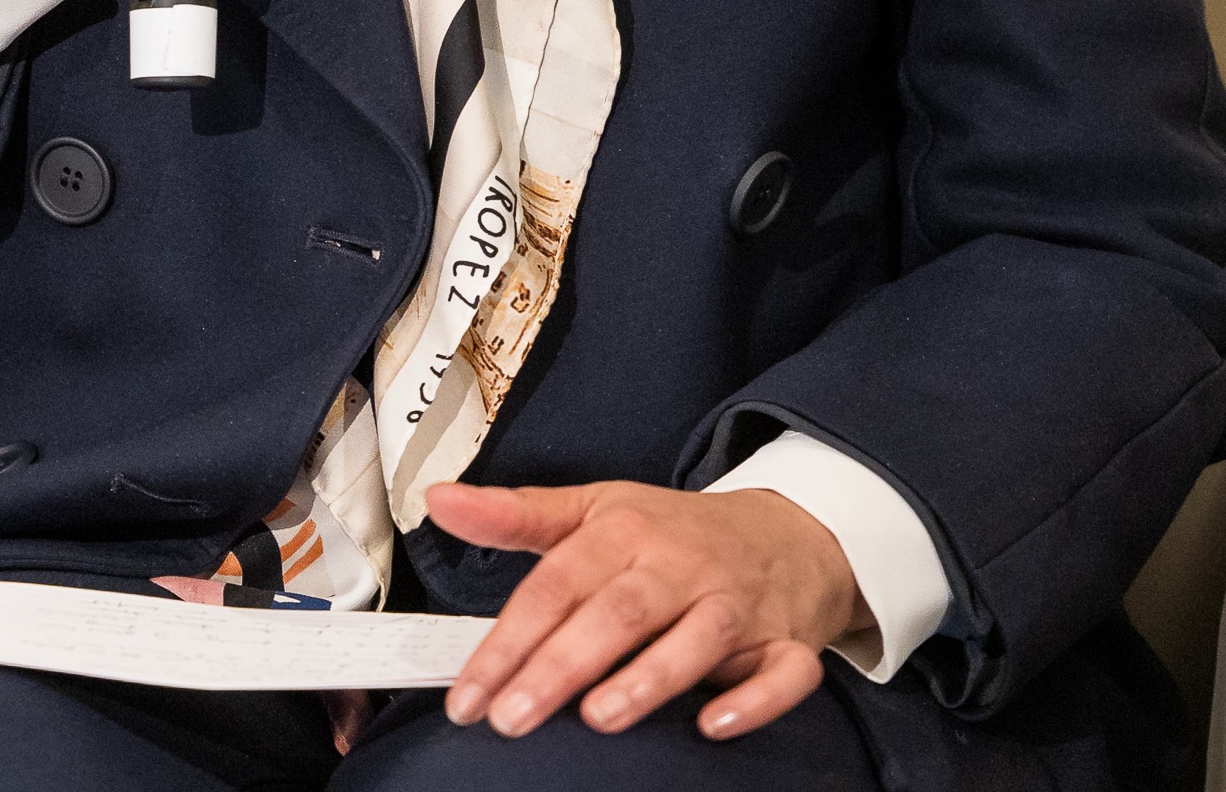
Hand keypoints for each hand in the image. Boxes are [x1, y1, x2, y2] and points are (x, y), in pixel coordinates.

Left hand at [425, 478, 864, 741]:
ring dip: (649, 677)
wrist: (787, 532)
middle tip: (511, 717)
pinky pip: (782, 672)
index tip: (467, 696)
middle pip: (618, 612)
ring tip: (598, 717)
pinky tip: (713, 725)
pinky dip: (755, 699)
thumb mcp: (594, 509)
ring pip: (698, 637)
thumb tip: (438, 502)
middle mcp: (679, 566)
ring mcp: (736, 604)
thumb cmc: (672, 532)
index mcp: (625, 533)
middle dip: (562, 664)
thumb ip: (515, 516)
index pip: (556, 586)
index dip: (508, 641)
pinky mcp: (784, 642)